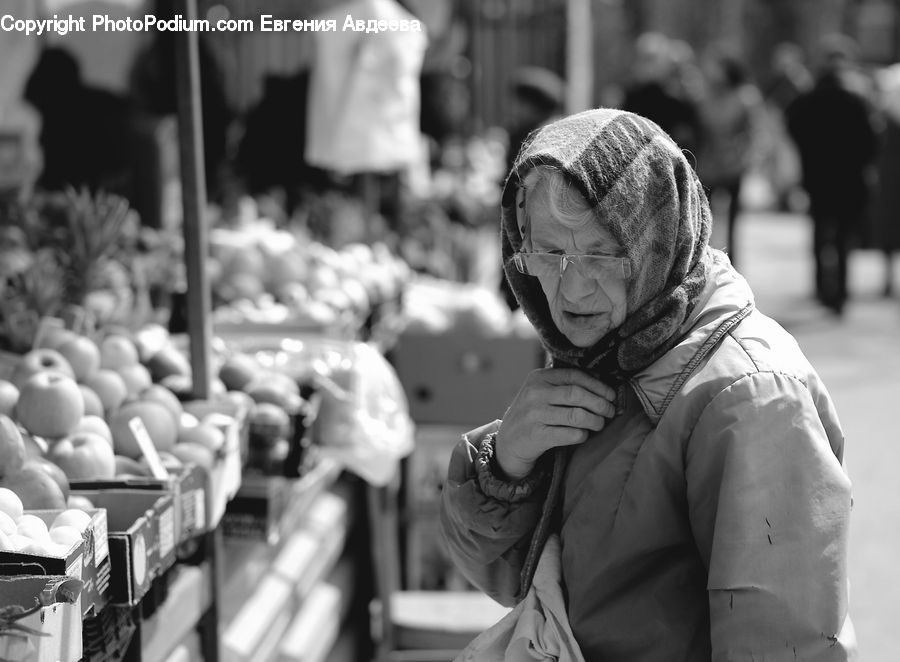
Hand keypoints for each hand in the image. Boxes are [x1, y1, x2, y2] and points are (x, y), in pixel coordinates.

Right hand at [494, 368, 616, 479]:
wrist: (508, 441)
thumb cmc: (532, 414)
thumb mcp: (540, 392)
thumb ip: (562, 385)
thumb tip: (601, 385)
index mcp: (538, 377)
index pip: (574, 376)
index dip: (597, 385)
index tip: (611, 395)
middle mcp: (535, 393)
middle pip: (577, 395)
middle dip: (600, 404)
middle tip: (610, 411)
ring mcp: (535, 414)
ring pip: (577, 416)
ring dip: (595, 421)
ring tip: (599, 424)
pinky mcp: (537, 435)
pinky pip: (570, 434)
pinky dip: (582, 435)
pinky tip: (583, 435)